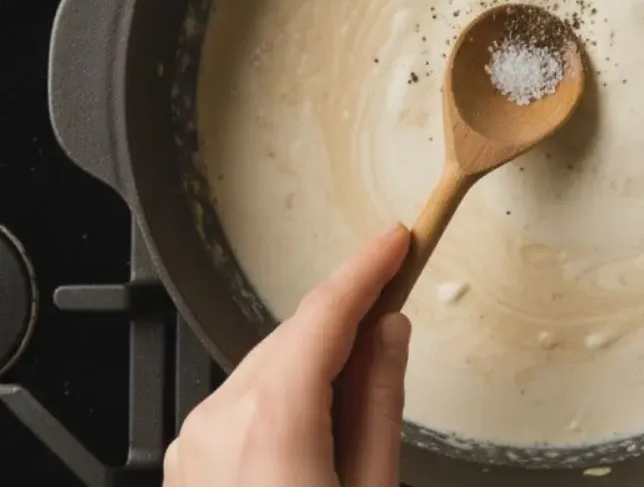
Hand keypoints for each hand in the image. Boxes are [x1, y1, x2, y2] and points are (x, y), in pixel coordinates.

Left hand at [164, 224, 412, 486]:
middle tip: (396, 315)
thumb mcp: (370, 486)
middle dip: (347, 324)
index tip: (395, 241)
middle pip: (296, 340)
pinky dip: (281, 404)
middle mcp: (219, 422)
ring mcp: (194, 446)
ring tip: (361, 407)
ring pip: (267, 372)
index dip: (367, 269)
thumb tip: (389, 333)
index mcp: (272, 421)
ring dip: (315, 368)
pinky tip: (318, 434)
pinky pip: (240, 409)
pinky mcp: (187, 468)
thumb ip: (378, 404)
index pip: (326, 313)